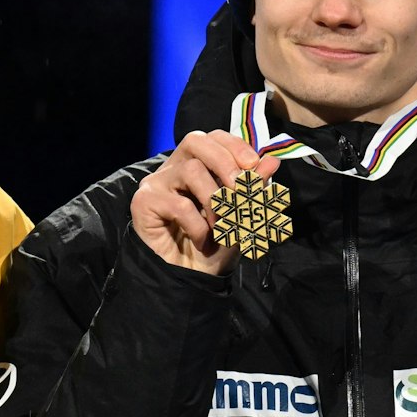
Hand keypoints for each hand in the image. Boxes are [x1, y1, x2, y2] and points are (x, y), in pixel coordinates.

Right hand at [130, 131, 279, 275]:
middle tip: (240, 189)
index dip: (234, 146)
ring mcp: (157, 183)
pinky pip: (178, 204)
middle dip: (225, 162)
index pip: (213, 137)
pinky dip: (198, 225)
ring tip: (221, 226)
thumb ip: (254, 188)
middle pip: (195, 140)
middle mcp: (174, 168)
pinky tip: (202, 239)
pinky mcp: (144, 202)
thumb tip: (273, 160)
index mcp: (197, 164)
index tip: (253, 166)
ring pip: (190, 171)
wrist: (192, 279)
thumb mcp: (243, 216)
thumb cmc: (216, 246)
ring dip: (214, 201)